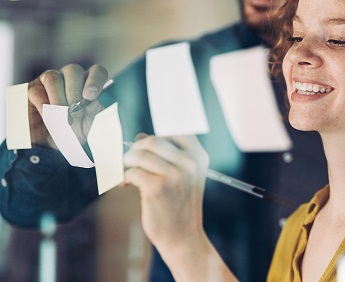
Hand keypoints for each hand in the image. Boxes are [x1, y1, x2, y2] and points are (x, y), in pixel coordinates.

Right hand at [28, 64, 108, 146]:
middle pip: (73, 71)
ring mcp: (51, 81)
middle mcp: (71, 77)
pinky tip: (49, 116)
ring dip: (58, 97)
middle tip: (76, 112)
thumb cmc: (78, 129)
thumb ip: (95, 112)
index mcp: (89, 82)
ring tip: (63, 116)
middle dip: (74, 92)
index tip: (90, 97)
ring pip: (53, 77)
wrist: (57, 143)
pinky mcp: (34, 90)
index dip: (95, 81)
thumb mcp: (91, 124)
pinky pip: (37, 91)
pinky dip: (44, 105)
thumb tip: (92, 103)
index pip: (96, 71)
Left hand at [123, 135, 236, 280]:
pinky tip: (125, 184)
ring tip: (126, 172)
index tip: (146, 142)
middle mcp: (190, 163)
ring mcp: (175, 175)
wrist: (183, 237)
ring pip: (140, 154)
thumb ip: (166, 156)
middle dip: (136, 149)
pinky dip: (124, 176)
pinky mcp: (157, 188)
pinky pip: (132, 172)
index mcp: (198, 157)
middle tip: (130, 160)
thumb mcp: (183, 177)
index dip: (158, 133)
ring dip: (127, 162)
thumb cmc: (178, 205)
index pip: (177, 130)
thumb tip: (140, 137)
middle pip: (153, 140)